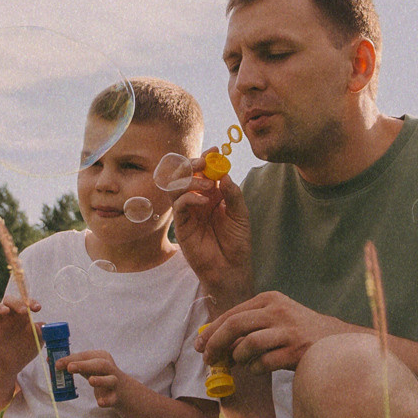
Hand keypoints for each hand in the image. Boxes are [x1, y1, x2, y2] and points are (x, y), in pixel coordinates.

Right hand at [0, 297, 42, 378]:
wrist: (13, 365)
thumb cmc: (26, 350)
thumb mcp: (37, 343)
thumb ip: (40, 334)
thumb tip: (40, 326)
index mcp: (21, 316)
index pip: (25, 302)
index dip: (31, 302)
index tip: (38, 308)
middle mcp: (8, 317)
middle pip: (8, 300)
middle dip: (16, 302)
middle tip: (25, 311)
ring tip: (6, 311)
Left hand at [52, 348, 141, 413]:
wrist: (122, 391)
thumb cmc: (100, 375)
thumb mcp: (87, 367)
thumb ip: (72, 364)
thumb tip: (51, 361)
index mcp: (101, 357)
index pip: (86, 356)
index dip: (71, 358)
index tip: (57, 363)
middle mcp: (110, 368)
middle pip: (100, 364)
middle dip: (84, 365)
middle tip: (70, 368)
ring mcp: (114, 382)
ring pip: (110, 380)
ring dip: (101, 380)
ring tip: (91, 381)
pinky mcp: (116, 396)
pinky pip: (112, 399)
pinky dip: (106, 400)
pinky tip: (100, 402)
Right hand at [172, 172, 252, 306]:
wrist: (231, 268)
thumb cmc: (237, 242)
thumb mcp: (241, 215)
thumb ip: (233, 194)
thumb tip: (223, 175)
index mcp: (213, 195)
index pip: (204, 171)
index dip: (207, 159)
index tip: (214, 150)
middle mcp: (198, 200)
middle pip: (186, 175)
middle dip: (192, 164)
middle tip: (203, 161)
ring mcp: (188, 212)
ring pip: (177, 186)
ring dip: (190, 180)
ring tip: (207, 184)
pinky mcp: (181, 225)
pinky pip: (178, 205)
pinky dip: (188, 197)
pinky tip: (203, 201)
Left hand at [202, 292, 362, 373]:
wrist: (337, 343)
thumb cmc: (299, 333)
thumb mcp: (275, 319)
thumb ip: (248, 327)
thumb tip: (214, 344)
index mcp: (270, 299)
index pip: (231, 314)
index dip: (211, 332)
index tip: (199, 346)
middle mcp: (278, 311)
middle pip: (235, 326)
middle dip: (216, 345)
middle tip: (208, 360)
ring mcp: (288, 331)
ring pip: (247, 345)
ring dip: (238, 358)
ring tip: (241, 363)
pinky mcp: (296, 351)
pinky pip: (263, 363)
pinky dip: (255, 369)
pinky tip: (258, 369)